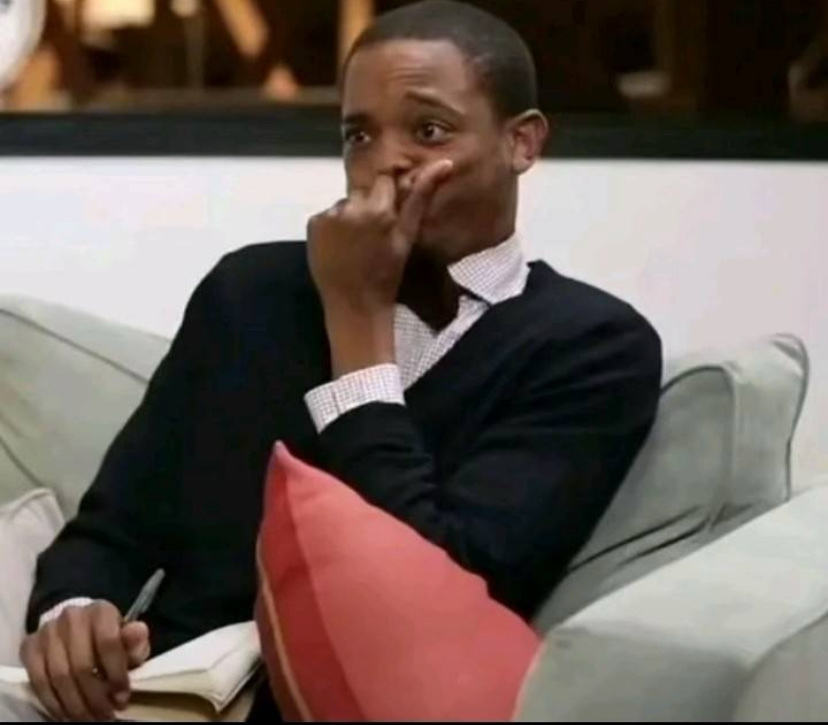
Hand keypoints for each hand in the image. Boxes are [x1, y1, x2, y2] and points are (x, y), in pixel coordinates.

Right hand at [19, 601, 149, 721]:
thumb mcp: (128, 639)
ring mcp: (47, 631)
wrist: (78, 628)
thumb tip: (138, 632)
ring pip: (59, 677)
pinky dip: (54, 703)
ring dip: (75, 705)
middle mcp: (72, 617)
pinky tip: (67, 714)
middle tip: (106, 715)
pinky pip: (39, 682)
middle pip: (81, 665)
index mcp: (100, 611)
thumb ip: (135, 641)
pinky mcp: (29, 647)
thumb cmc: (109, 637)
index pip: (108, 643)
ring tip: (89, 718)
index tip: (122, 697)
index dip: (116, 674)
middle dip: (95, 697)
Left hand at [308, 159, 452, 375]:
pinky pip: (326, 217)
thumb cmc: (387, 274)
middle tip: (372, 235)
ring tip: (355, 244)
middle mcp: (351, 206)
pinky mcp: (313, 225)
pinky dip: (332, 227)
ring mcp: (329, 215)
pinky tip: (340, 247)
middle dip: (368, 206)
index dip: (387, 196)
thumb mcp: (407, 237)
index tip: (388, 213)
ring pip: (344, 205)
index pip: (384, 180)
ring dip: (350, 217)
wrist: (355, 305)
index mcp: (379, 208)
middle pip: (362, 192)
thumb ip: (421, 197)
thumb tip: (444, 163)